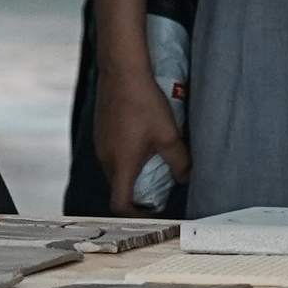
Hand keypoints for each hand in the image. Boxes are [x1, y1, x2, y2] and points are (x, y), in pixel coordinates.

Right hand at [96, 61, 187, 210]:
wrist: (122, 71)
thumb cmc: (145, 103)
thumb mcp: (169, 135)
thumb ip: (180, 162)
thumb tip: (186, 178)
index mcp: (121, 165)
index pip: (119, 205)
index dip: (135, 215)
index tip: (151, 214)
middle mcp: (105, 159)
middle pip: (118, 189)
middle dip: (137, 196)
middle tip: (159, 191)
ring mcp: (100, 145)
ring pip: (115, 171)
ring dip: (132, 175)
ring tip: (153, 166)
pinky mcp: (100, 133)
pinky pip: (111, 155)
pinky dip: (126, 160)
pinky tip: (142, 144)